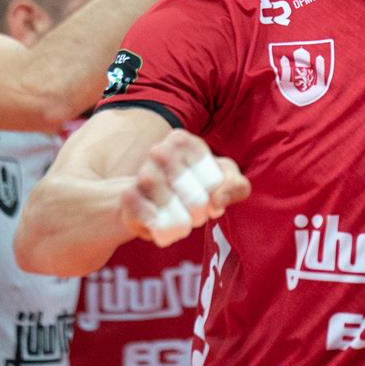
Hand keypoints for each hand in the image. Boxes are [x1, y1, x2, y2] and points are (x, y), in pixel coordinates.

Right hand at [119, 130, 250, 247]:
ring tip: (185, 222)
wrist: (163, 203)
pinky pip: (141, 209)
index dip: (213, 190)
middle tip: (200, 215)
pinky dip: (154, 220)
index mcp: (182, 141)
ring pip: (164, 198)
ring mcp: (141, 173)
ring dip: (180, 216)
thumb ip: (236, 186)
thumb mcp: (226, 181)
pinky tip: (162, 224)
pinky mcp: (128, 197)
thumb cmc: (201, 186)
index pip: (205, 168)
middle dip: (198, 206)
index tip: (213, 199)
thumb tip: (218, 201)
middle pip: (185, 183)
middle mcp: (159, 151)